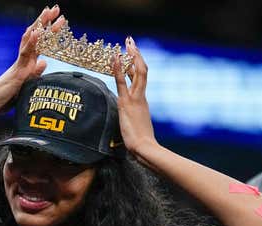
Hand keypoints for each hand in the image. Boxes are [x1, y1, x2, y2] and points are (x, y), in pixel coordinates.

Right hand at [0, 5, 65, 115]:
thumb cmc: (6, 98)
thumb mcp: (25, 86)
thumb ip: (34, 75)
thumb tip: (44, 62)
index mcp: (26, 63)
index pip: (39, 43)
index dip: (47, 30)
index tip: (57, 19)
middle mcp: (23, 60)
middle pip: (35, 36)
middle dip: (45, 22)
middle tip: (55, 8)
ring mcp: (20, 64)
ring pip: (31, 40)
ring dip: (40, 26)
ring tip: (48, 12)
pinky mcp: (18, 72)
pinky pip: (25, 55)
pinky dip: (32, 42)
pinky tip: (38, 32)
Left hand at [113, 37, 158, 157]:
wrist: (145, 148)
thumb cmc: (141, 142)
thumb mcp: (136, 126)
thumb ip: (133, 120)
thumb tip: (129, 120)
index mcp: (142, 100)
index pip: (140, 78)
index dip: (136, 64)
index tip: (132, 53)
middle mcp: (141, 96)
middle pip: (141, 69)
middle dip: (136, 54)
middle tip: (131, 41)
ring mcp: (135, 98)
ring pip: (137, 71)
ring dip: (132, 55)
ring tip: (127, 42)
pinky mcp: (128, 103)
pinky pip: (122, 82)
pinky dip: (119, 69)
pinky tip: (115, 58)